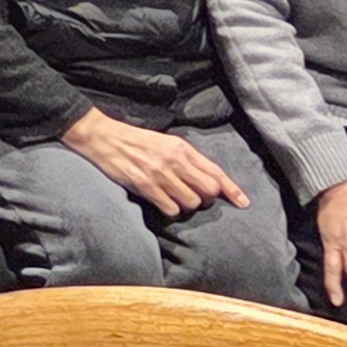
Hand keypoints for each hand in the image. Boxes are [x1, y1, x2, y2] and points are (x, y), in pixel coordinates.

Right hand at [62, 107, 248, 217]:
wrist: (103, 136)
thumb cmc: (136, 140)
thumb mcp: (165, 143)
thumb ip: (187, 159)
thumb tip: (209, 179)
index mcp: (182, 148)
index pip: (215, 172)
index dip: (232, 190)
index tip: (243, 203)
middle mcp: (174, 161)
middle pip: (208, 191)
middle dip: (206, 198)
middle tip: (195, 197)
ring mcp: (160, 174)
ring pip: (190, 202)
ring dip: (186, 205)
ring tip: (174, 198)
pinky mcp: (144, 185)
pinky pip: (170, 208)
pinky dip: (170, 210)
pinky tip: (163, 203)